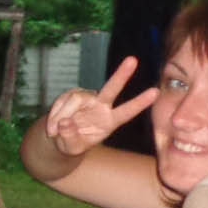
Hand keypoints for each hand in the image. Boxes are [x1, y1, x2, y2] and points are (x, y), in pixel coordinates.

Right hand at [43, 56, 157, 156]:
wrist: (59, 137)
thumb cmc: (73, 143)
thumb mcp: (72, 147)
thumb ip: (71, 137)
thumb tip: (66, 123)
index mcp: (109, 121)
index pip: (126, 111)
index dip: (140, 103)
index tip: (155, 92)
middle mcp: (100, 106)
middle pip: (111, 88)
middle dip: (121, 75)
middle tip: (133, 60)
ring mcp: (86, 99)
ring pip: (76, 99)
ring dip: (62, 115)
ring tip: (54, 131)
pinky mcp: (72, 95)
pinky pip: (63, 102)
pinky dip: (55, 115)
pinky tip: (52, 127)